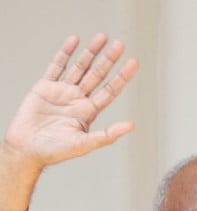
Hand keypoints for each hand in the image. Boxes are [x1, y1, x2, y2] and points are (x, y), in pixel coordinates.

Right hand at [2, 34, 137, 171]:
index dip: (122, 77)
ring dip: (91, 52)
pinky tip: (74, 41)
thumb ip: (108, 135)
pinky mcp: (44, 87)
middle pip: (97, 75)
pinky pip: (56, 66)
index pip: (110, 90)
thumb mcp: (85, 144)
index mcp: (88, 112)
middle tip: (120, 45)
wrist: (26, 148)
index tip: (133, 63)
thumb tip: (131, 126)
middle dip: (109, 60)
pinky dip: (65, 53)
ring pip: (79, 67)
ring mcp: (62, 91)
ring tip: (102, 37)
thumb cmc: (54, 151)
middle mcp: (78, 99)